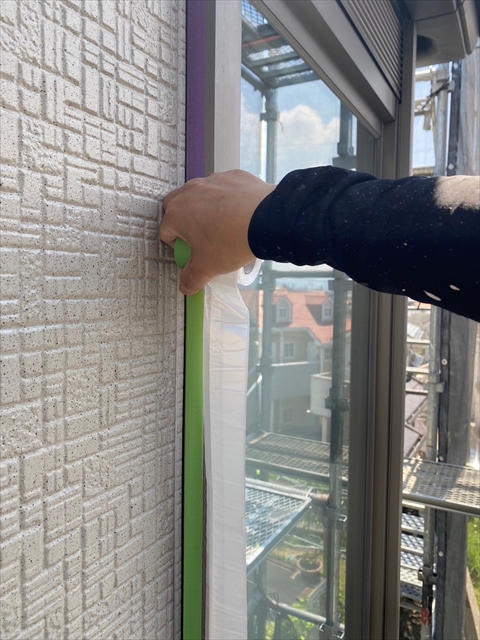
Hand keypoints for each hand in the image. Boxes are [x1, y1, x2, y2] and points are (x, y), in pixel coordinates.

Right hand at [160, 170, 274, 294]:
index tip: (191, 255)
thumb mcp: (207, 268)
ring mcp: (212, 181)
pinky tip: (240, 216)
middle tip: (199, 238)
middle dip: (182, 222)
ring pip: (200, 195)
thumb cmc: (231, 240)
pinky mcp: (233, 176)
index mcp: (177, 214)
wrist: (266, 219)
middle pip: (175, 206)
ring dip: (205, 209)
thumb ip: (191, 279)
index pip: (166, 232)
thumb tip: (186, 286)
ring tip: (223, 228)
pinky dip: (228, 200)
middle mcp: (190, 192)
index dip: (177, 247)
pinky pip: (224, 188)